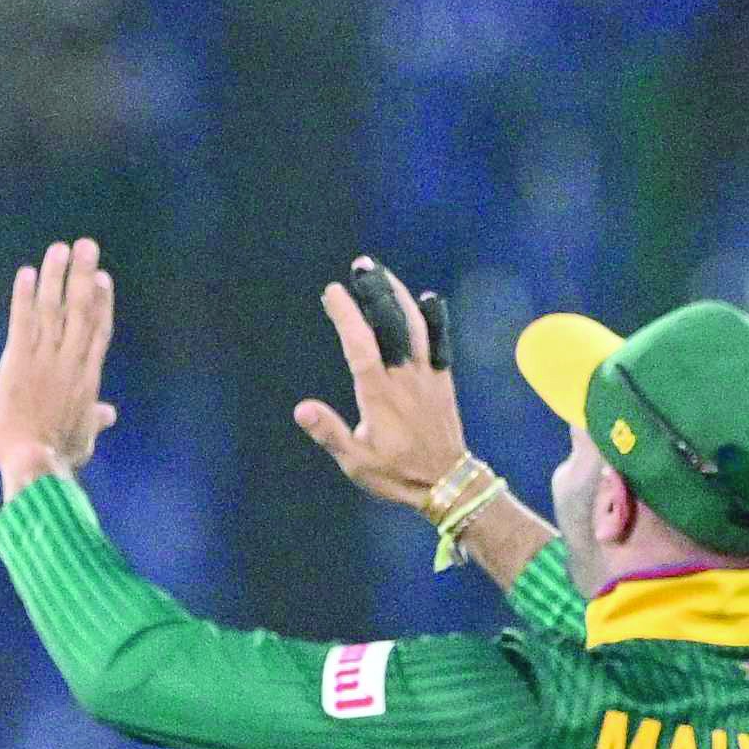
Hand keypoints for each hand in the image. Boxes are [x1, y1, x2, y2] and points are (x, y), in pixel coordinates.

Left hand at [0, 238, 118, 495]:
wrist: (34, 465)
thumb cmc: (58, 458)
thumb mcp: (84, 439)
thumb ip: (95, 419)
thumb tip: (109, 413)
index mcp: (87, 378)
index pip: (98, 331)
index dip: (101, 302)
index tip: (103, 278)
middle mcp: (70, 362)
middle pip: (81, 309)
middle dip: (84, 275)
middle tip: (87, 245)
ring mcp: (46, 360)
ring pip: (54, 309)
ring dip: (57, 276)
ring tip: (59, 249)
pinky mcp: (18, 362)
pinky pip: (23, 322)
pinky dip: (24, 297)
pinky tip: (27, 274)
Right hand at [293, 255, 478, 510]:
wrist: (447, 483)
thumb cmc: (396, 474)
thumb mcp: (355, 462)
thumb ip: (330, 432)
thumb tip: (301, 408)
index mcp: (379, 394)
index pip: (360, 344)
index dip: (347, 315)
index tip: (333, 291)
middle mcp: (404, 377)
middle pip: (391, 322)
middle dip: (375, 291)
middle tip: (360, 265)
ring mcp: (427, 375)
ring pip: (416, 324)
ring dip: (399, 295)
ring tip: (383, 274)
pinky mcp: (443, 380)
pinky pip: (440, 340)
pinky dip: (433, 316)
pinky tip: (426, 298)